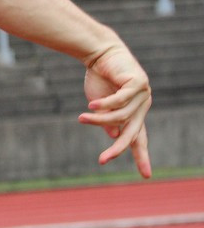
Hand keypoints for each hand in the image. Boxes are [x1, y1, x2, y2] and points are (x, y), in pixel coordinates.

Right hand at [78, 43, 151, 177]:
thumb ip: (108, 120)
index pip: (139, 138)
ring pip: (121, 117)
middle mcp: (142, 105)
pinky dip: (104, 105)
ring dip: (99, 120)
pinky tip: (91, 107)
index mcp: (135, 112)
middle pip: (132, 133)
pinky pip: (119, 101)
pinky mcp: (139, 84)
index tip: (146, 175)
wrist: (100, 52)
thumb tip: (114, 136)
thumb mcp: (99, 104)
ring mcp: (143, 94)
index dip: (141, 156)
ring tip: (82, 117)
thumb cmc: (99, 77)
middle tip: (103, 160)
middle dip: (118, 149)